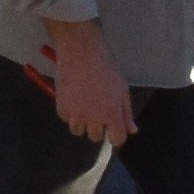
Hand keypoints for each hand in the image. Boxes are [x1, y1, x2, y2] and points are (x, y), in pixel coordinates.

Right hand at [37, 17, 133, 146]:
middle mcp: (93, 119)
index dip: (116, 135)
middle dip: (98, 128)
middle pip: (96, 137)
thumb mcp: (122, 89)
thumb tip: (132, 130)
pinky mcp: (61, 108)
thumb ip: (126, 113)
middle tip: (98, 110)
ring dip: (83, 123)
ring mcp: (75, 115)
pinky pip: (66, 119)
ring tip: (84, 106)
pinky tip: (74, 98)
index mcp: (111, 115)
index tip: (114, 127)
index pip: (117, 140)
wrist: (81, 53)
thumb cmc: (106, 68)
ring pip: (78, 131)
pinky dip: (70, 113)